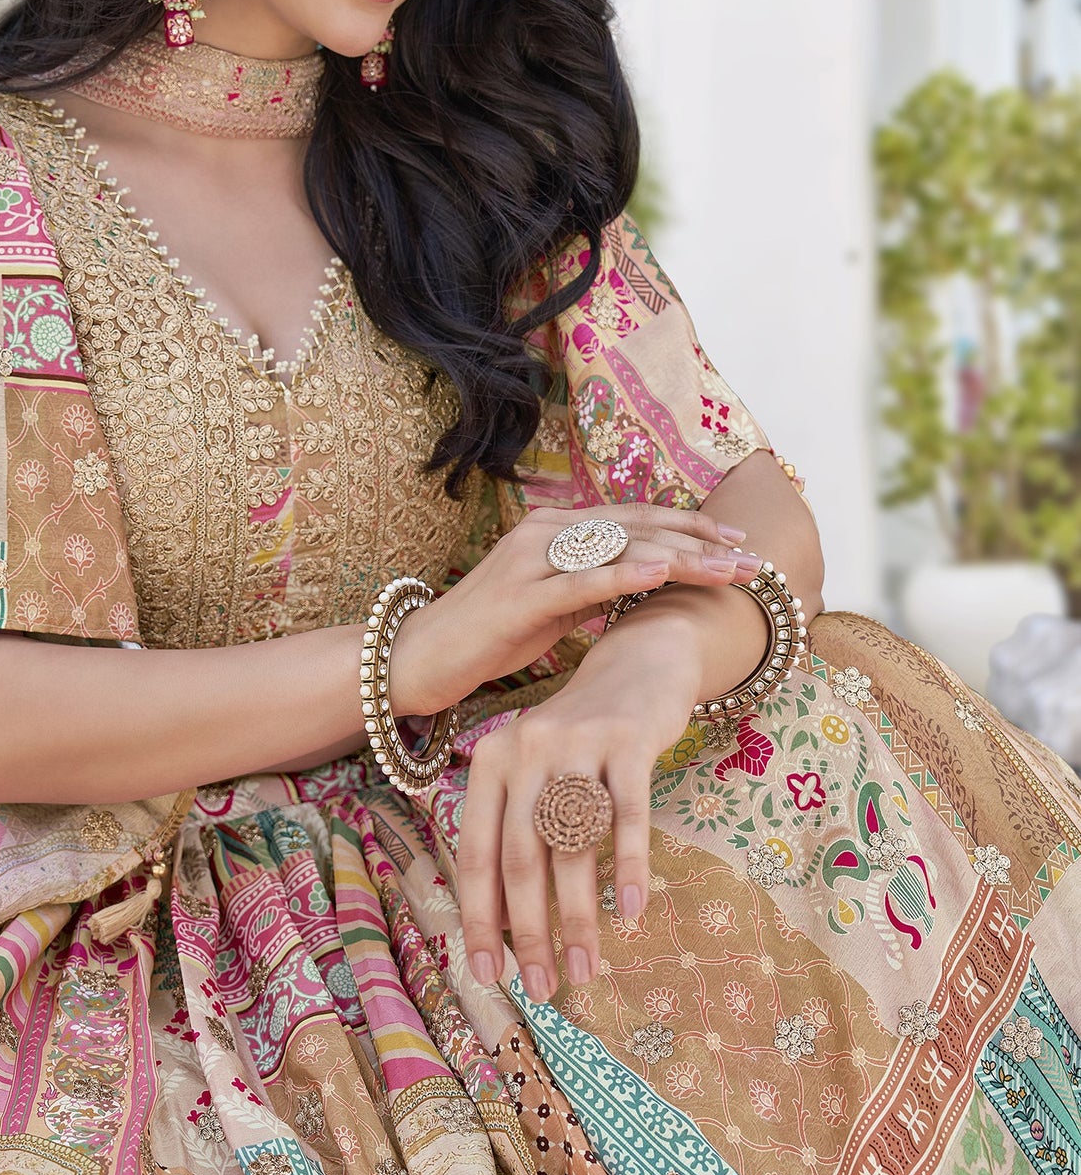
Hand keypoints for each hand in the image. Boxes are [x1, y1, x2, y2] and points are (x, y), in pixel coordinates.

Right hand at [388, 503, 758, 716]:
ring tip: (729, 569)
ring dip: (682, 558)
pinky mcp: (521, 594)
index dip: (689, 527)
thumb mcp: (550, 606)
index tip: (738, 543)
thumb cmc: (487, 635)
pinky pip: (581, 581)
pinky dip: (624, 574)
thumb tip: (640, 587)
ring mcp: (531, 559)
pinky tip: (662, 573)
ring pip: (620, 548)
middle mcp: (545, 531)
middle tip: (753, 560)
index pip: (635, 519)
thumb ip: (592, 588)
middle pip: (638, 528)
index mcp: (554, 528)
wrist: (422, 655)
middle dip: (702, 543)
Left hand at [456, 606, 706, 1000]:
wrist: (638, 663)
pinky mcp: (627, 739)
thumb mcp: (536, 774)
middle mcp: (524, 749)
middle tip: (542, 987)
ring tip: (585, 969)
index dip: (479, 918)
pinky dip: (627, 867)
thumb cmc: (580, 741)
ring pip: (570, 845)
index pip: (476, 854)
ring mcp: (576, 741)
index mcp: (491, 762)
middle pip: (520, 857)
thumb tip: (504, 929)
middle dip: (528, 931)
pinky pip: (626, 814)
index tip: (487, 975)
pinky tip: (630, 913)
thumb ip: (517, 834)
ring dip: (577, 917)